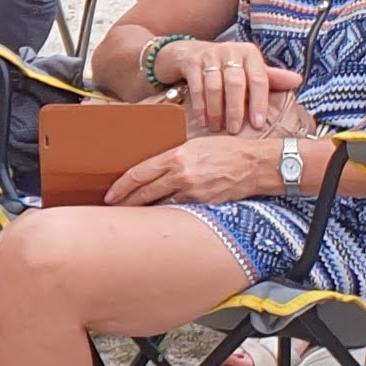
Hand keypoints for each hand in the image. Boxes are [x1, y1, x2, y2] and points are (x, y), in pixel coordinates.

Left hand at [105, 133, 269, 208]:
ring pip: (160, 205)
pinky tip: (159, 219)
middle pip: (145, 192)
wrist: (256, 164)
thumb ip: (174, 157)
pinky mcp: (204, 205)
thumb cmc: (228, 151)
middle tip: (113, 210)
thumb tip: (156, 170)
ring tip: (132, 216)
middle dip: (126, 202)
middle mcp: (181, 174)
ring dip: (145, 211)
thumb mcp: (196, 146)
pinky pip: (179, 212)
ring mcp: (193, 192)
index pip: (139, 173)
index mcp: (177, 156)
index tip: (110, 195)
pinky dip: (167, 215)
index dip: (121, 186)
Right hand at [159, 38, 303, 137]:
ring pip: (214, 86)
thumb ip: (271, 77)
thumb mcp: (249, 69)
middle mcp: (231, 50)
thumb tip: (298, 80)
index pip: (260, 79)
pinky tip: (203, 120)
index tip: (258, 124)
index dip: (259, 103)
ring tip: (217, 128)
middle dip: (236, 109)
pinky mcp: (191, 62)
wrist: (189, 52)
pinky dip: (200, 106)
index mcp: (250, 53)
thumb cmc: (226, 66)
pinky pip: (197, 86)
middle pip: (236, 83)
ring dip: (216, 110)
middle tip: (235, 130)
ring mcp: (209, 55)